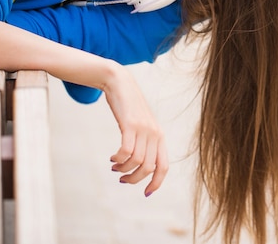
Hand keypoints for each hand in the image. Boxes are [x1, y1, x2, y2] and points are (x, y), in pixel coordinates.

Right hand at [102, 65, 167, 196]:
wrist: (120, 84)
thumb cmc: (129, 108)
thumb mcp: (141, 125)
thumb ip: (144, 142)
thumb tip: (139, 165)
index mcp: (160, 136)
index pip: (164, 166)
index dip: (157, 182)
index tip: (146, 193)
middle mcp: (155, 134)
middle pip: (148, 167)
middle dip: (134, 179)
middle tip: (122, 179)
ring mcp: (143, 129)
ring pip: (136, 161)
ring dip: (123, 170)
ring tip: (115, 167)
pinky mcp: (130, 124)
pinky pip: (126, 151)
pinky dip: (118, 159)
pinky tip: (112, 158)